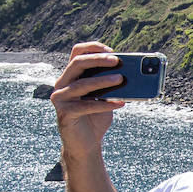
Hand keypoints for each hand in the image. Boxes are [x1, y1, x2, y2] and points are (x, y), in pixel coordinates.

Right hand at [52, 42, 124, 158]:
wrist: (86, 144)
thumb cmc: (96, 117)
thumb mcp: (106, 97)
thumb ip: (113, 85)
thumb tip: (132, 74)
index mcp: (71, 76)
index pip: (77, 53)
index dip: (93, 47)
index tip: (112, 50)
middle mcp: (62, 84)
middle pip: (77, 63)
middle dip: (98, 59)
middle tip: (117, 60)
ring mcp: (60, 99)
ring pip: (81, 84)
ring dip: (103, 80)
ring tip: (121, 79)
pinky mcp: (65, 113)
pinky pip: (85, 106)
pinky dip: (104, 104)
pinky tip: (120, 103)